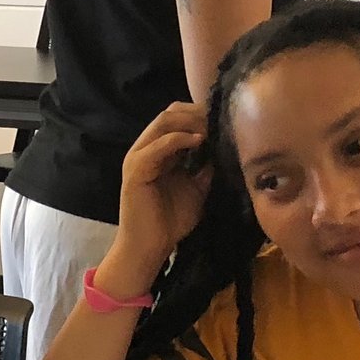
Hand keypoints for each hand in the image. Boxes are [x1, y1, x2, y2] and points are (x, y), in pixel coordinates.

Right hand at [107, 102, 213, 290]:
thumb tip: (224, 147)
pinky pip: (157, 146)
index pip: (177, 118)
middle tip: (220, 120)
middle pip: (170, 114)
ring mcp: (138, 158)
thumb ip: (206, 166)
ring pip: (163, 123)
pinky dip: (179, 139)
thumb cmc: (170, 221)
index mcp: (158, 152)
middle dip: (197, 113)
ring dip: (190, 122)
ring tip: (211, 129)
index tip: (224, 120)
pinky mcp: (135, 171)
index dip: (200, 114)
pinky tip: (199, 141)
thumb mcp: (197, 187)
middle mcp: (145, 149)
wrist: (150, 247)